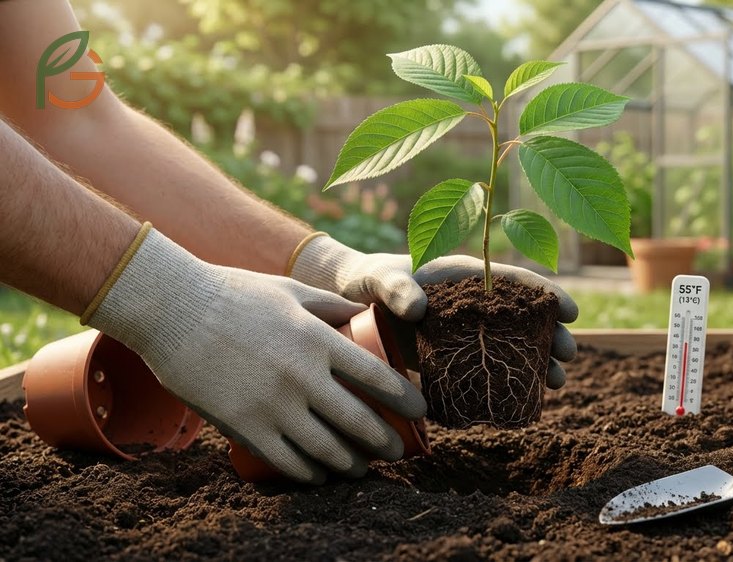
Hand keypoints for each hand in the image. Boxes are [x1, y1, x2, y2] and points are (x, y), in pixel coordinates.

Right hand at [85, 227, 426, 483]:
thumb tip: (365, 314)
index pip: (376, 377)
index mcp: (317, 339)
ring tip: (362, 468)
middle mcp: (301, 376)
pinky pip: (286, 459)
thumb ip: (330, 305)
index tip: (419, 411)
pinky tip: (320, 475)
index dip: (404, 398)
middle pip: (357, 420)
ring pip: (325, 448)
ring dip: (350, 463)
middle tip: (398, 451)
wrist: (173, 310)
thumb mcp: (291, 290)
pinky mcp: (244, 426)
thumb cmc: (234, 294)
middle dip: (385, 441)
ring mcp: (272, 404)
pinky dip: (308, 473)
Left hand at [289, 235, 577, 387]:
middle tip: (568, 355)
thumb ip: (395, 287)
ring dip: (535, 360)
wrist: (346, 302)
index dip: (545, 294)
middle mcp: (470, 302)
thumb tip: (419, 308)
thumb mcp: (378, 278)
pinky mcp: (450, 354)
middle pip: (521, 316)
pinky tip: (519, 400)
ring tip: (555, 383)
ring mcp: (463, 330)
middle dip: (550, 333)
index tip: (570, 311)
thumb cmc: (365, 280)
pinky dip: (504, 379)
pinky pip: (484, 365)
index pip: (513, 280)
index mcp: (463, 276)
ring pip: (510, 343)